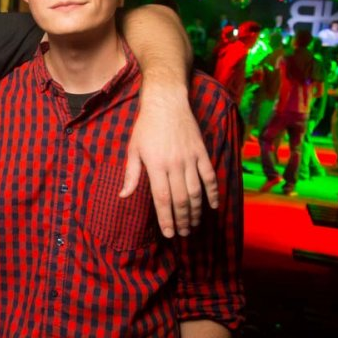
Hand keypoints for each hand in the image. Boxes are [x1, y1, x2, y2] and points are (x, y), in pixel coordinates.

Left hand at [120, 83, 217, 237]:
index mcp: (155, 165)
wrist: (166, 102)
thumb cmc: (146, 127)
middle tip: (183, 234)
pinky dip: (213, 193)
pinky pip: (210, 176)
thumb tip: (123, 195)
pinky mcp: (202, 152)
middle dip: (182, 220)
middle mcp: (174, 164)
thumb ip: (131, 174)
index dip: (166, 218)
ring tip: (194, 225)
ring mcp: (190, 158)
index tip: (169, 233)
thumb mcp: (133, 149)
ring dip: (196, 211)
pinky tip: (213, 206)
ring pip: (196, 191)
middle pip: (181, 199)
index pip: (162, 199)